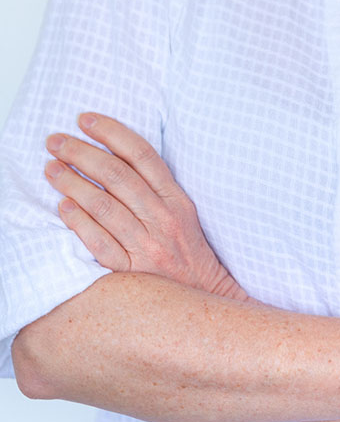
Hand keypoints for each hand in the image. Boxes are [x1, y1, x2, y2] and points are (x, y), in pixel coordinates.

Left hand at [44, 113, 247, 301]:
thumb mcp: (184, 215)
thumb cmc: (189, 256)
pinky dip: (80, 223)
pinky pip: (101, 243)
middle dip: (83, 153)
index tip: (85, 120)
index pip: (142, 155)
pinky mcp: (133, 273)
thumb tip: (116, 160)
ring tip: (51, 168)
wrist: (206, 301)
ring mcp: (148, 246)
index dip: (112, 132)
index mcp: (177, 200)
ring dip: (73, 182)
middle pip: (118, 175)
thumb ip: (156, 190)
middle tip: (56, 141)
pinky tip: (63, 207)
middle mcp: (164, 219)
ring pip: (105, 205)